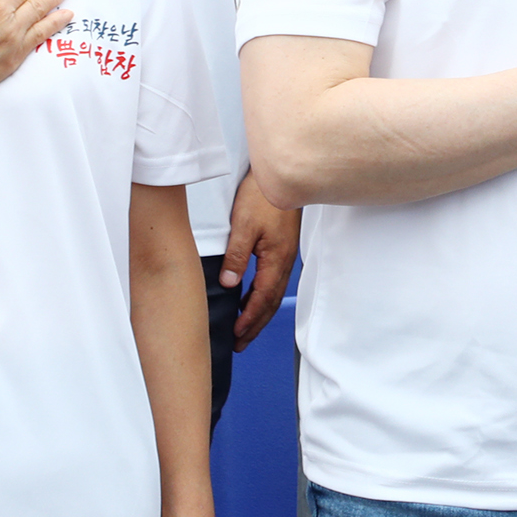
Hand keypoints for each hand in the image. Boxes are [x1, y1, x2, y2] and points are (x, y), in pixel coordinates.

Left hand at [221, 171, 299, 350]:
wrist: (281, 174)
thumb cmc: (263, 195)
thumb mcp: (244, 225)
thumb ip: (237, 256)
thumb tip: (230, 284)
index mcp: (276, 258)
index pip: (262, 298)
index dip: (250, 319)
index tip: (237, 334)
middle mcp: (284, 260)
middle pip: (271, 301)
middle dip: (256, 324)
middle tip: (241, 342)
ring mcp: (286, 253)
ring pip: (274, 292)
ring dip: (260, 311)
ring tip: (246, 327)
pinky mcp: (283, 246)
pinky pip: (275, 279)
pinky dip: (263, 294)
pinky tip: (253, 295)